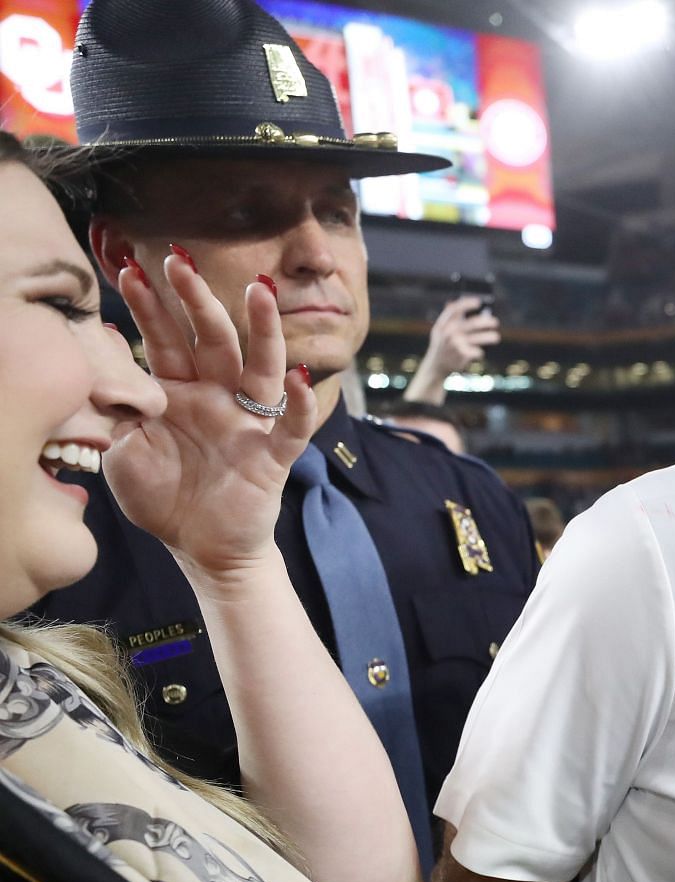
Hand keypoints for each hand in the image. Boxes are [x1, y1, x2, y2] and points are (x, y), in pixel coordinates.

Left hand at [106, 253, 318, 578]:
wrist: (201, 549)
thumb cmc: (163, 497)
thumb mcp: (123, 452)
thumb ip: (114, 412)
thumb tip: (100, 366)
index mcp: (179, 394)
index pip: (163, 341)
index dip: (148, 308)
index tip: (129, 270)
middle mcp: (217, 399)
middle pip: (212, 340)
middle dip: (196, 300)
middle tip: (179, 260)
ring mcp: (248, 424)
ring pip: (259, 368)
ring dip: (262, 330)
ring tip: (258, 291)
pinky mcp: (272, 456)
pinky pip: (290, 427)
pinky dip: (297, 403)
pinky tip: (296, 377)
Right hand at [408, 295, 500, 401]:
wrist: (436, 367)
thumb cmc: (441, 346)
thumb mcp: (440, 331)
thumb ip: (448, 318)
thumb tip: (453, 301)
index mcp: (442, 325)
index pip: (454, 310)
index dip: (466, 304)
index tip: (478, 302)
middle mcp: (448, 333)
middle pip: (472, 324)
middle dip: (486, 322)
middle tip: (495, 322)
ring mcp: (455, 344)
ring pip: (478, 338)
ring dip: (489, 337)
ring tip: (496, 337)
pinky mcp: (462, 355)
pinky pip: (477, 351)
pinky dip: (479, 352)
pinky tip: (478, 353)